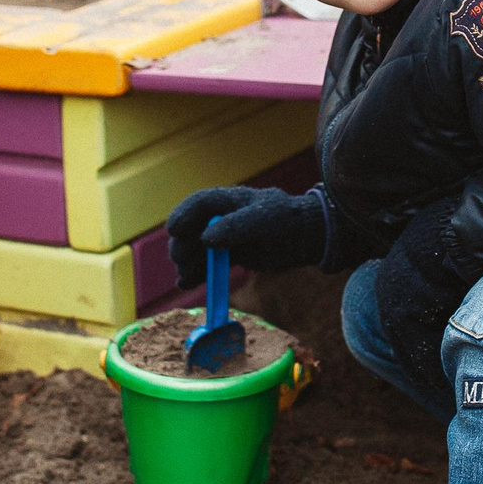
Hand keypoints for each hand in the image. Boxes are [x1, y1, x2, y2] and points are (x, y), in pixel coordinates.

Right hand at [166, 186, 328, 286]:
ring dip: (187, 262)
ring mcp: (226, 236)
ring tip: (185, 277)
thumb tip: (205, 238)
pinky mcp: (232, 254)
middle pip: (192, 228)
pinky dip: (196, 274)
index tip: (174, 232)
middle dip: (183, 244)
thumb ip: (236, 226)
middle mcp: (224, 216)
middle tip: (181, 262)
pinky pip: (208, 264)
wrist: (309, 239)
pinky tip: (187, 283)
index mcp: (231, 200)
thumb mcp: (266, 219)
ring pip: (197, 248)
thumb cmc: (289, 221)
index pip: (199, 203)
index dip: (183, 215)